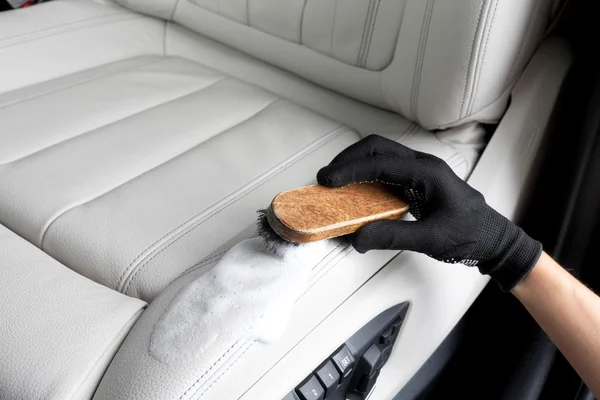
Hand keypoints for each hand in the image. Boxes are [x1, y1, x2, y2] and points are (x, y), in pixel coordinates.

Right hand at [317, 135, 541, 290]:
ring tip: (336, 182)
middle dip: (348, 158)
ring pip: (380, 154)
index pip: (380, 162)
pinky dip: (365, 173)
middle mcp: (422, 165)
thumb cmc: (470, 234)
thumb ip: (393, 237)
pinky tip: (356, 190)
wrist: (492, 238)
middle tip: (326, 178)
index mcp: (427, 172)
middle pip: (377, 147)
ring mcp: (420, 170)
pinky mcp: (417, 180)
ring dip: (355, 163)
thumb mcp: (431, 240)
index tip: (328, 180)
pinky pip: (386, 168)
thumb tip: (358, 237)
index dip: (350, 169)